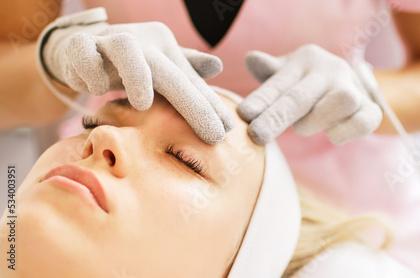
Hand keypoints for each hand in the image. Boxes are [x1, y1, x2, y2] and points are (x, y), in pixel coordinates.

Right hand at [40, 10, 231, 143]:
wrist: (78, 49)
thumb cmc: (127, 64)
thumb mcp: (158, 68)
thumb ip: (186, 70)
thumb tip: (218, 66)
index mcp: (163, 47)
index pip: (190, 81)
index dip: (209, 106)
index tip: (227, 131)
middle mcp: (141, 41)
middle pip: (168, 71)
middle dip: (193, 104)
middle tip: (212, 134)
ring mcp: (108, 41)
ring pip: (125, 49)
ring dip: (136, 76)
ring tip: (142, 103)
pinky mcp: (78, 46)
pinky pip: (83, 53)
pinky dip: (90, 71)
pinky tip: (95, 89)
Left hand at [237, 44, 381, 144]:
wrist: (351, 84)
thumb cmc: (308, 83)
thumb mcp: (287, 75)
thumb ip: (270, 73)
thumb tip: (251, 59)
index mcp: (306, 60)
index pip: (279, 83)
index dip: (260, 99)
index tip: (243, 115)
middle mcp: (331, 70)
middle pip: (301, 96)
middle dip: (276, 118)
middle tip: (257, 136)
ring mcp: (353, 88)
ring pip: (340, 102)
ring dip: (315, 121)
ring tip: (303, 125)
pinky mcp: (370, 109)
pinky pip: (363, 121)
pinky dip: (346, 131)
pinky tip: (332, 135)